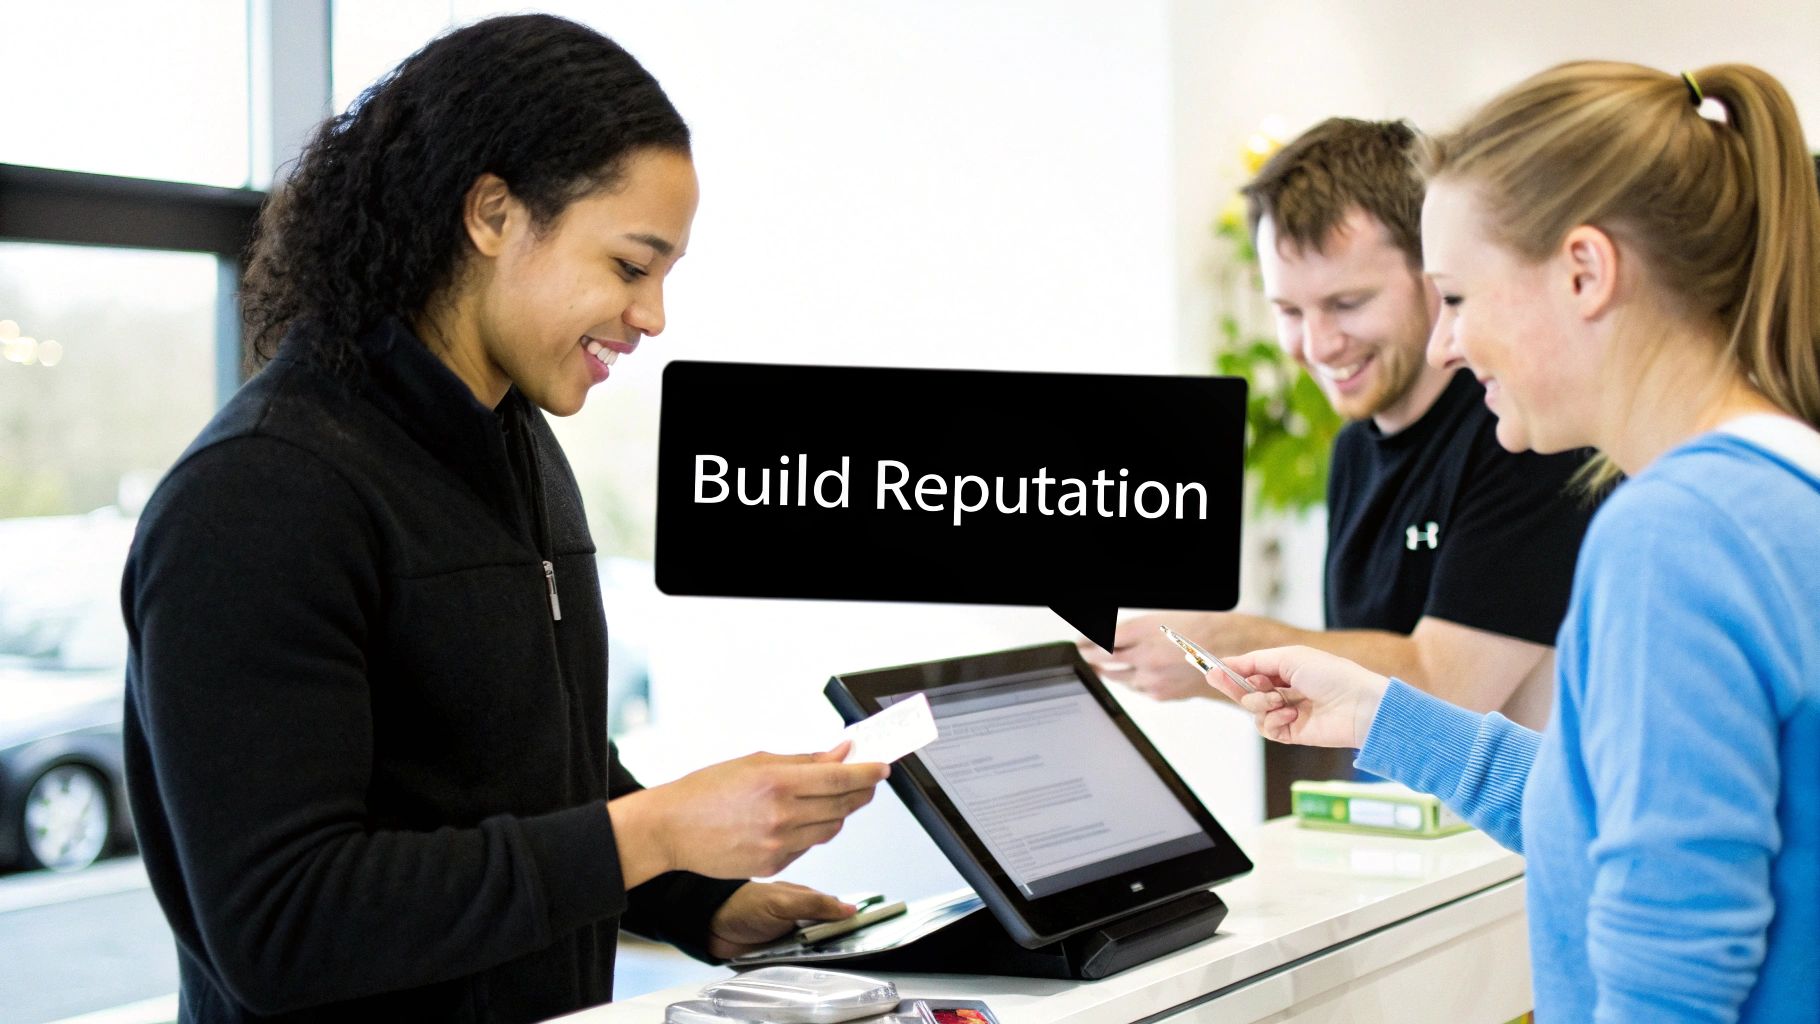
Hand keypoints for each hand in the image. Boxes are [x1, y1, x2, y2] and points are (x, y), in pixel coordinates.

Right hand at [616, 741, 887, 881]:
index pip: (840, 778)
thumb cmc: (708, 789)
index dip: (868, 773)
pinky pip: (809, 846)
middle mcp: (782, 815)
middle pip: (843, 805)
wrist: (671, 828)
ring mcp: (779, 844)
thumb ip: (802, 761)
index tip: (883, 767)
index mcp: (777, 782)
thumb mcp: (755, 762)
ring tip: (832, 797)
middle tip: (866, 779)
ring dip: (839, 811)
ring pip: (831, 828)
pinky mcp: (773, 865)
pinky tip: (799, 818)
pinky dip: (812, 831)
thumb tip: (840, 754)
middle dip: (860, 790)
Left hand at [705, 881, 856, 958]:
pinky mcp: (778, 955)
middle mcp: (799, 918)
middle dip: (836, 942)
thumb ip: (815, 905)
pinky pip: (797, 963)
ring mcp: (789, 938)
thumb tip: (851, 909)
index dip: (851, 920)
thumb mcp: (783, 902)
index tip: (867, 932)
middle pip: (828, 934)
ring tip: (829, 962)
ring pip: (814, 950)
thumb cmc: (745, 906)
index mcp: (804, 899)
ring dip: (818, 956)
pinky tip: (808, 969)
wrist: (710, 926)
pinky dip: (802, 966)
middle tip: (848, 952)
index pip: (835, 910)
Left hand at [1078, 612, 1277, 700]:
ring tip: (1098, 665)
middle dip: (1090, 658)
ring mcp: (1153, 679)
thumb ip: (1138, 629)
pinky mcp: (1162, 694)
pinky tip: (1129, 676)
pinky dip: (1130, 682)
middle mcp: (1145, 657)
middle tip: (1082, 654)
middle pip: (1104, 661)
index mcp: (1144, 632)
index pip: (1100, 640)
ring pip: (1118, 678)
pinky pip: (1137, 689)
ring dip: (1107, 671)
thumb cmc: (1209, 627)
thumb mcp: (1168, 618)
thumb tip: (1114, 636)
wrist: (1241, 654)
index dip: (1085, 642)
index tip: (1077, 642)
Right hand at [1199, 645, 1389, 748]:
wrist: (1359, 705)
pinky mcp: (1291, 733)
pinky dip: (1273, 720)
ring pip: (1253, 711)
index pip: (1249, 671)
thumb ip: (1255, 661)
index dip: (1231, 671)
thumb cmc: (1332, 675)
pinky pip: (1266, 728)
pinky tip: (1291, 714)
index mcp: (1285, 669)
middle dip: (1234, 686)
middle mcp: (1284, 690)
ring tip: (1281, 700)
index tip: (1211, 671)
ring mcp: (1286, 712)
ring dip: (1261, 703)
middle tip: (1220, 680)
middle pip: (1245, 692)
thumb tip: (1225, 665)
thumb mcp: (1290, 657)